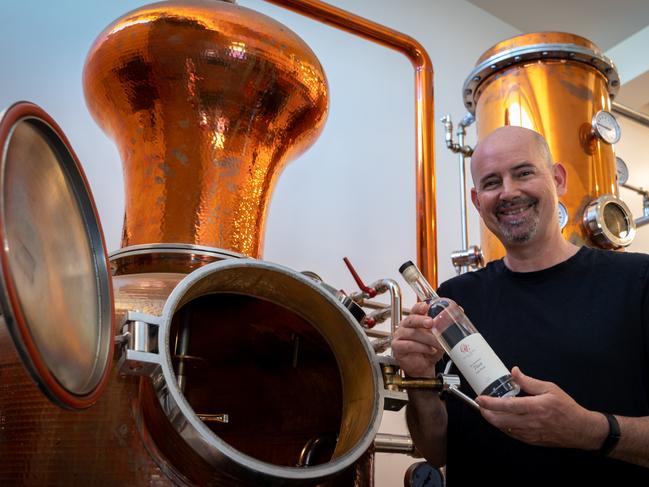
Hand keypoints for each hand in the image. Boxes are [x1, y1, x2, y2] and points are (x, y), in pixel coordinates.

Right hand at [391, 301, 445, 377]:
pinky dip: (421, 347)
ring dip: (427, 339)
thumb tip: (459, 311)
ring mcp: (400, 336)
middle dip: (422, 320)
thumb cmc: (429, 350)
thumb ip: (446, 325)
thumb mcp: (439, 337)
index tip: (426, 306)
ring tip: (437, 344)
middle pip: (412, 319)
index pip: (415, 310)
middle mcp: (406, 326)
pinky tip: (429, 350)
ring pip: (412, 333)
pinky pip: (408, 345)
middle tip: (431, 323)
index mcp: (415, 320)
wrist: (423, 366)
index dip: (420, 307)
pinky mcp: (397, 347)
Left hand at [476, 367, 606, 449]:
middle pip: (501, 420)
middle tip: (481, 405)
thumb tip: (514, 372)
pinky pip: (513, 435)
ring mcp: (531, 433)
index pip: (508, 405)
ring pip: (505, 429)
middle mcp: (531, 422)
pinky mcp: (532, 441)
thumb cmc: (566, 408)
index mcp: (536, 407)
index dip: (491, 403)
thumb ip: (529, 381)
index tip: (480, 398)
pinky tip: (502, 420)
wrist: (580, 429)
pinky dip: (504, 427)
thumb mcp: (549, 388)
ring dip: (494, 421)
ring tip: (488, 411)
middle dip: (486, 413)